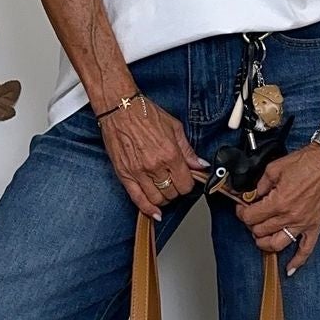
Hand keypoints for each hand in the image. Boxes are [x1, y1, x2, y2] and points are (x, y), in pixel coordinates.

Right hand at [99, 96, 207, 219]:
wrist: (119, 108)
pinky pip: (137, 199)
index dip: (189, 184)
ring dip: (163, 198)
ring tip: (163, 189)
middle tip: (175, 182)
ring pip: (157, 199)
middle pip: (172, 193)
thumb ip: (188, 150)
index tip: (186, 179)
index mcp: (170, 154)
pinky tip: (154, 212)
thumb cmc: (145, 113)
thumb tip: (200, 165)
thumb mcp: (174, 127)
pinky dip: (147, 208)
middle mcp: (155, 165)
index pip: (186, 184)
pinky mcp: (124, 174)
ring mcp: (138, 172)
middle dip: (176, 190)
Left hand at [239, 144, 319, 273]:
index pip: (251, 217)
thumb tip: (251, 195)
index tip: (243, 208)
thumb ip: (260, 185)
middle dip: (252, 224)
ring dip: (265, 243)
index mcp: (279, 202)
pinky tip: (289, 269)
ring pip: (277, 244)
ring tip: (261, 236)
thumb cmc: (307, 162)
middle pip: (261, 231)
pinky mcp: (315, 226)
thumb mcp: (275, 169)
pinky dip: (297, 262)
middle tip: (252, 216)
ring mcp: (303, 224)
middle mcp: (290, 216)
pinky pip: (306, 250)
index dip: (242, 213)